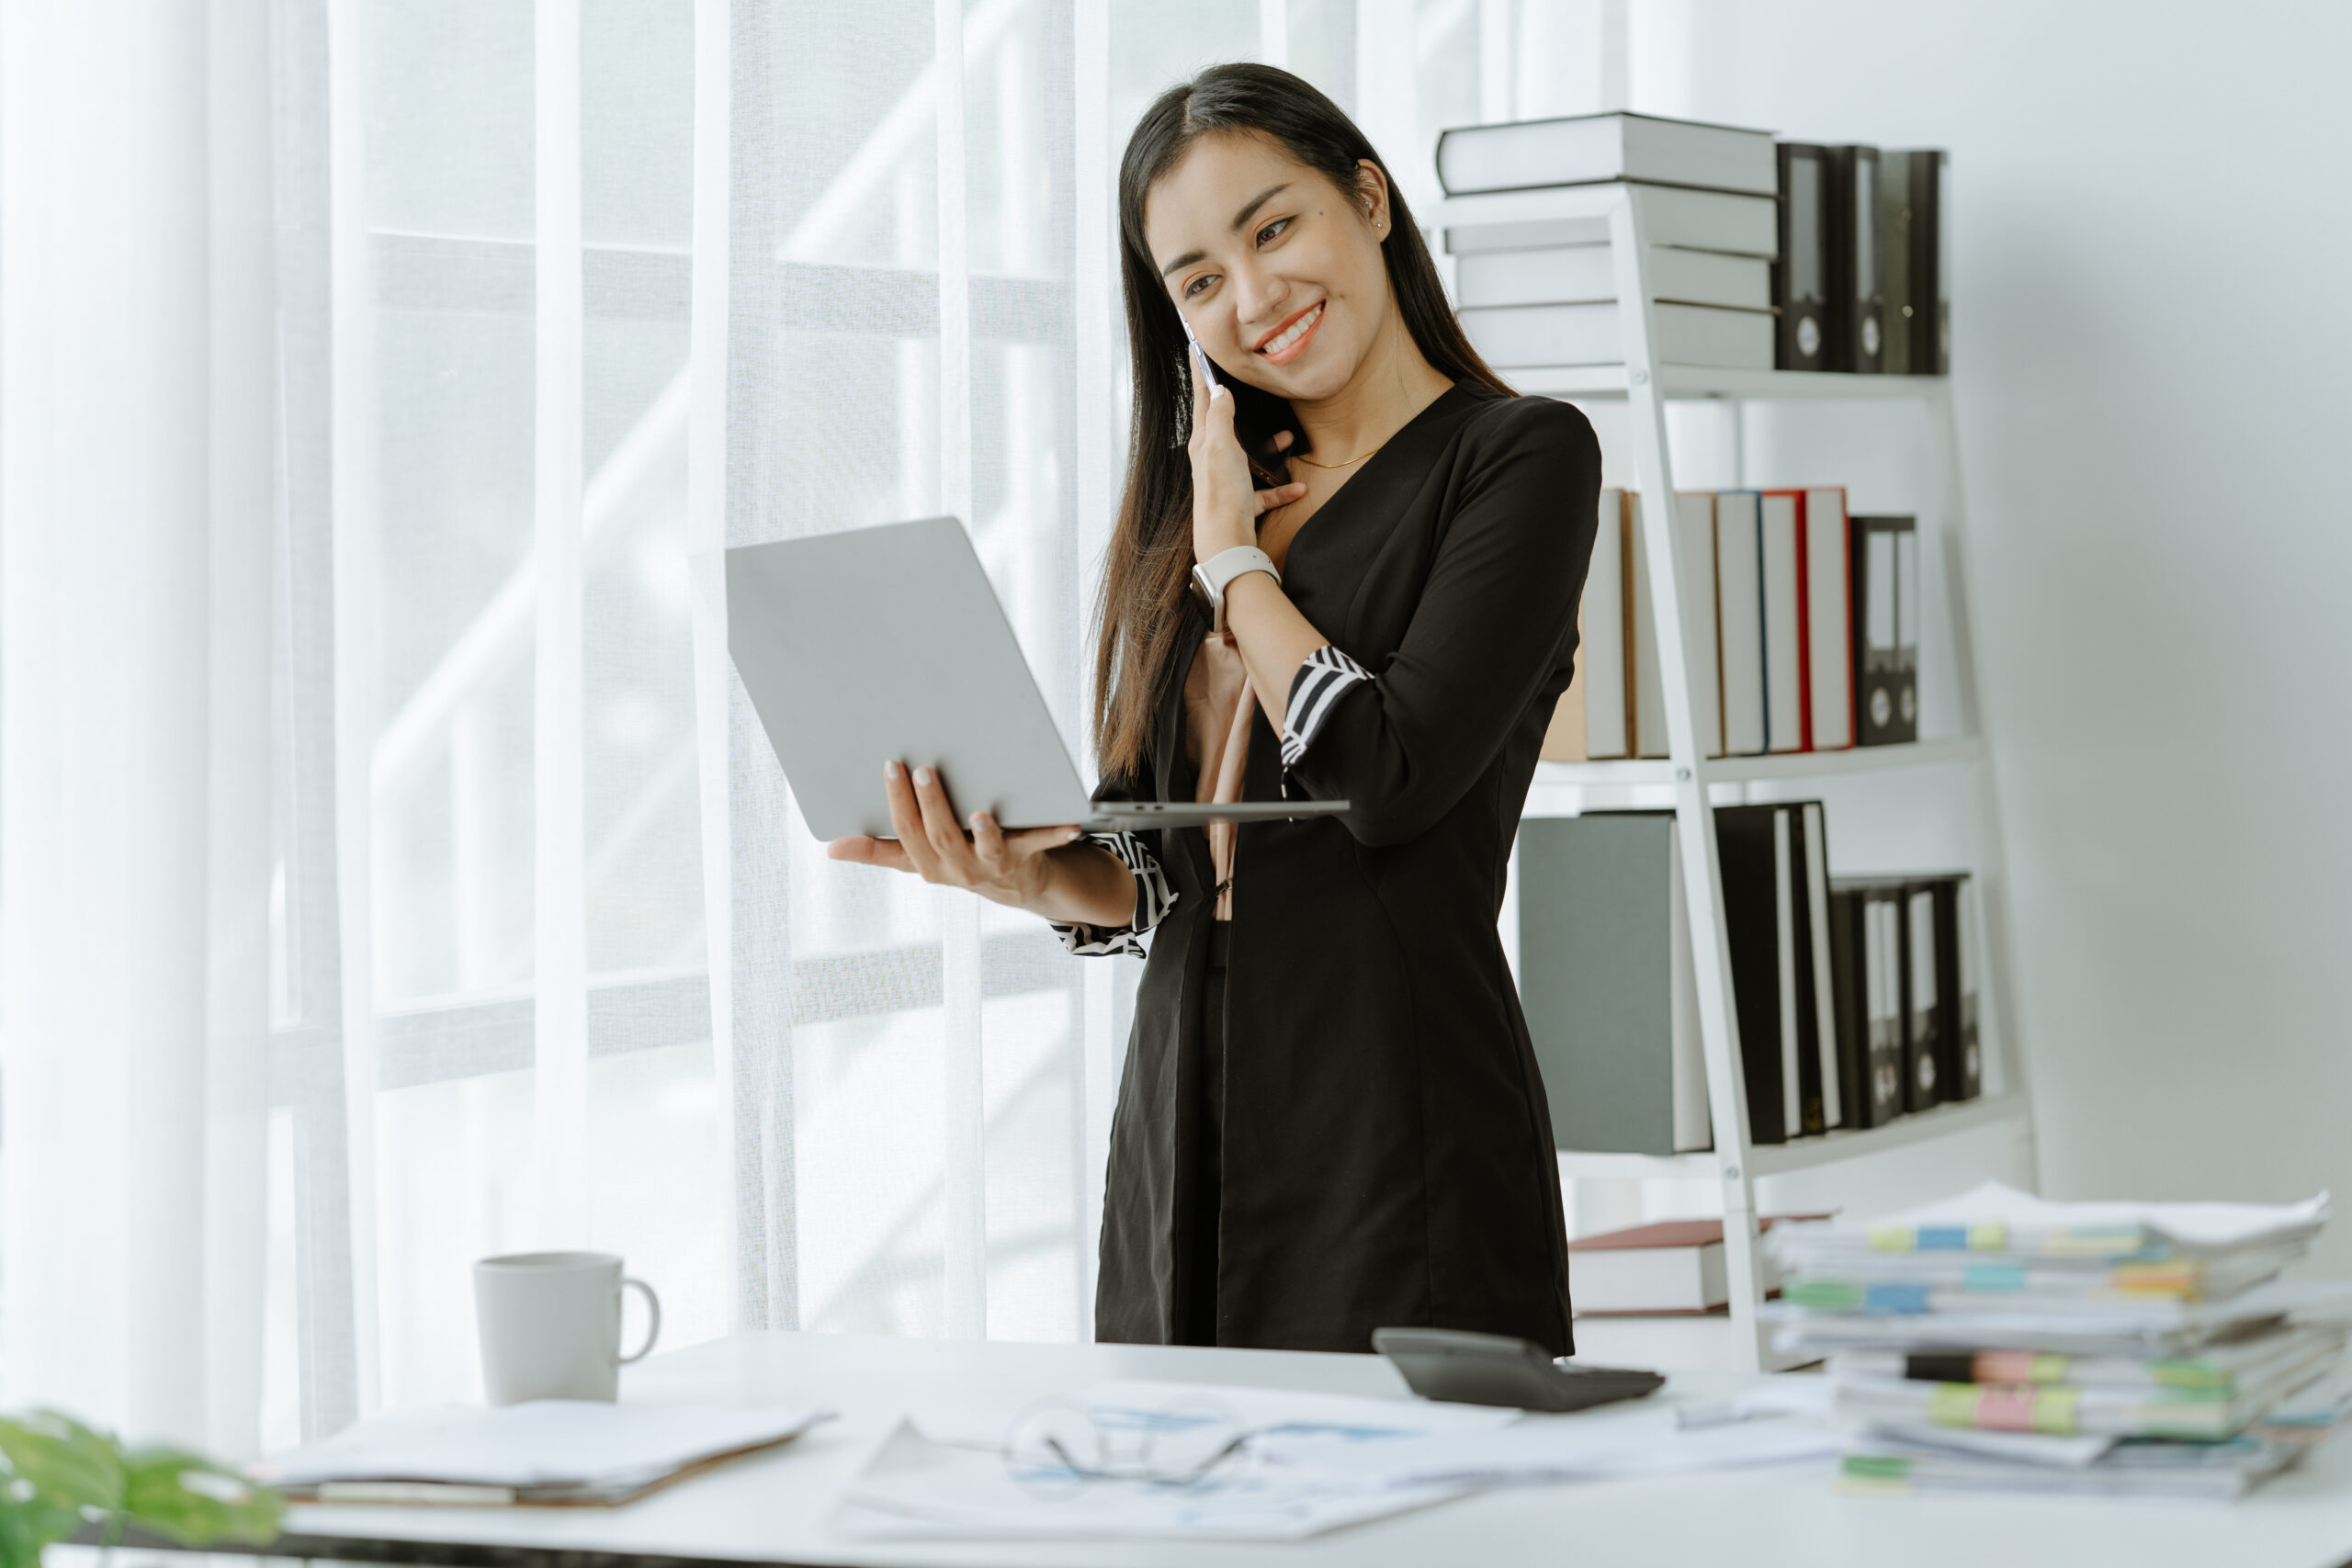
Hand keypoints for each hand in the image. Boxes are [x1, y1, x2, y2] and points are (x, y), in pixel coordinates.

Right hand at [826, 760, 1083, 910]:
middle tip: (924, 769)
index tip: (890, 766)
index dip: (897, 802)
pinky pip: (1040, 844)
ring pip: (985, 848)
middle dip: (931, 805)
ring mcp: (992, 865)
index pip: (905, 834)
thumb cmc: (960, 858)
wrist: (1018, 884)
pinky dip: (1055, 834)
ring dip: (983, 832)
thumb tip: (830, 847)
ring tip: (980, 812)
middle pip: (940, 838)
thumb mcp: (917, 858)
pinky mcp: (1026, 857)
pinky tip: (1071, 823)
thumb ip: (879, 850)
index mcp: (928, 865)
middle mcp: (958, 870)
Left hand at [1188, 357, 1306, 564]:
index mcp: (1204, 443)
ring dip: (1269, 448)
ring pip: (1249, 456)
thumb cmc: (1222, 494)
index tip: (1196, 348)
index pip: (1202, 399)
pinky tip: (1298, 487)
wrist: (1226, 543)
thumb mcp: (1221, 447)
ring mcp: (1227, 481)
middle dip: (1237, 407)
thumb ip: (1221, 417)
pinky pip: (1264, 490)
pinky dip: (1281, 487)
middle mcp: (1212, 460)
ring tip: (1289, 439)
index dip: (1201, 373)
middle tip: (1244, 385)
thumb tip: (1219, 391)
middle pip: (1225, 426)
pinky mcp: (1241, 503)